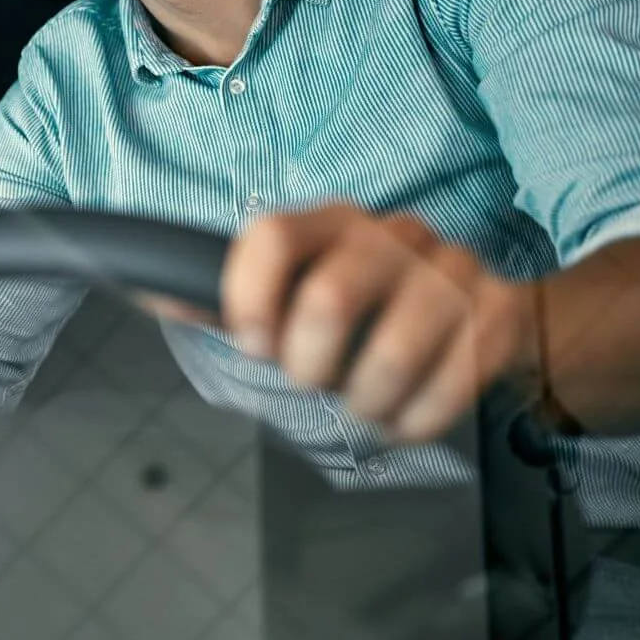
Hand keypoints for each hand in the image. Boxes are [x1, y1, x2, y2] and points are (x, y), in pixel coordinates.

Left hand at [220, 203, 536, 443]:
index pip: (271, 237)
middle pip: (329, 299)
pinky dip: (417, 418)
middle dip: (309, 365)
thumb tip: (141, 289)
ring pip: (392, 353)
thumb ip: (217, 299)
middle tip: (315, 379)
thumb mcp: (290, 297)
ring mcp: (451, 267)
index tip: (253, 345)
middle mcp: (390, 233)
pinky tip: (404, 416)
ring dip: (366, 400)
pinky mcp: (499, 309)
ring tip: (363, 402)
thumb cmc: (364, 309)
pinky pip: (453, 382)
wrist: (478, 307)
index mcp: (327, 222)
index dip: (250, 298)